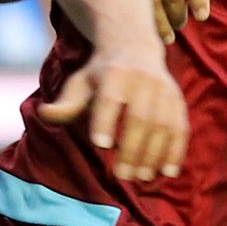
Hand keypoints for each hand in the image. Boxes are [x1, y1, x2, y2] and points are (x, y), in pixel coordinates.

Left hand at [39, 47, 188, 181]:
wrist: (134, 47)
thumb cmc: (100, 75)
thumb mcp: (80, 83)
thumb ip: (66, 103)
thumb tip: (45, 114)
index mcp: (114, 74)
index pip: (109, 99)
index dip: (106, 121)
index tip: (101, 146)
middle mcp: (142, 80)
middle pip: (139, 117)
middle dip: (133, 148)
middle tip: (123, 176)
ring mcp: (164, 90)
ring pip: (163, 125)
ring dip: (154, 154)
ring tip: (142, 178)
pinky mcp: (177, 100)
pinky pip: (180, 128)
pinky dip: (176, 151)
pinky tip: (167, 173)